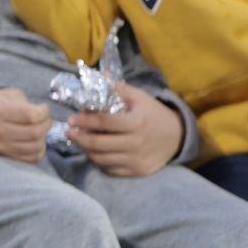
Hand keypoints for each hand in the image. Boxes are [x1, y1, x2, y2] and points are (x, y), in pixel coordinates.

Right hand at [0, 86, 48, 162]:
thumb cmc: (2, 104)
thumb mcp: (11, 96)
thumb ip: (28, 104)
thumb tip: (45, 114)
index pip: (32, 116)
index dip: (44, 112)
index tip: (43, 108)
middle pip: (35, 132)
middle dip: (46, 124)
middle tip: (44, 119)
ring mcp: (1, 145)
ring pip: (36, 147)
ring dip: (43, 137)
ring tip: (39, 130)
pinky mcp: (6, 155)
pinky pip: (33, 157)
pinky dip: (39, 149)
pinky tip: (35, 140)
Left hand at [68, 82, 182, 176]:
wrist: (178, 137)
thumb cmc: (154, 114)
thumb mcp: (140, 98)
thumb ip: (118, 89)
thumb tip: (101, 76)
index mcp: (137, 122)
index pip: (103, 122)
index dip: (84, 120)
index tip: (72, 119)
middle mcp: (136, 143)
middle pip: (98, 144)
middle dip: (78, 138)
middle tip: (69, 131)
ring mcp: (136, 159)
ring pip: (101, 159)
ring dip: (85, 150)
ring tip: (79, 140)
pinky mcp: (137, 171)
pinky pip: (110, 169)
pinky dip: (98, 161)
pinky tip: (94, 152)